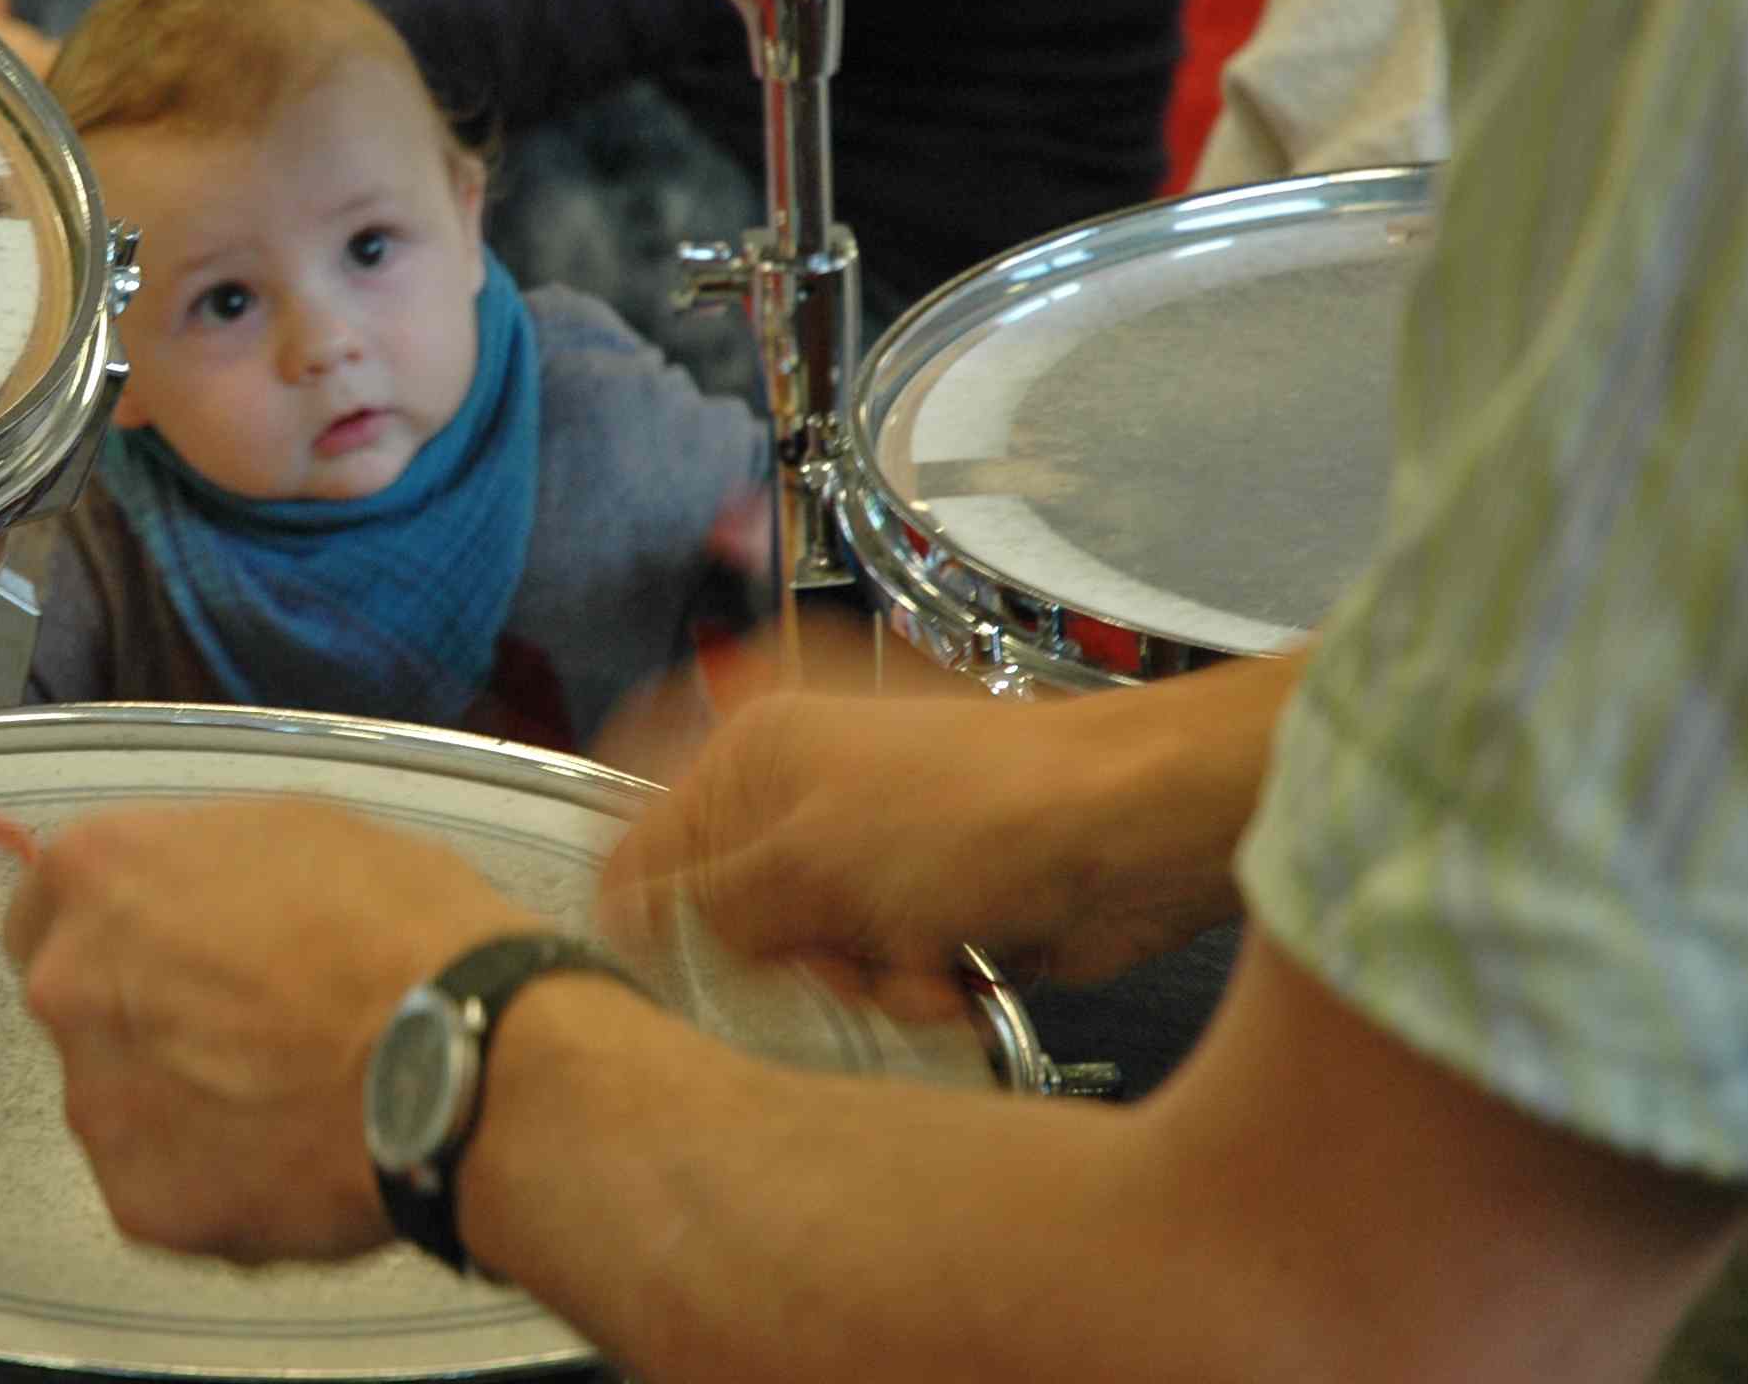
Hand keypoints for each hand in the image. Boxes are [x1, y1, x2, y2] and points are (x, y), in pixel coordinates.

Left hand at [3, 798, 525, 1261]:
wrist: (465, 1060)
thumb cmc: (400, 925)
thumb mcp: (298, 832)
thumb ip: (206, 867)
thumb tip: (190, 903)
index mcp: (99, 876)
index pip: (48, 902)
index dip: (113, 926)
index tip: (168, 946)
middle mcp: (68, 988)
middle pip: (75, 1004)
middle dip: (140, 1012)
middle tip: (240, 1024)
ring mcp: (98, 1105)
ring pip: (118, 1099)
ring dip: (177, 1098)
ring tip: (286, 1098)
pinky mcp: (141, 1204)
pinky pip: (165, 1182)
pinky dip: (215, 1174)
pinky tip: (293, 1154)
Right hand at [598, 646, 1283, 1019]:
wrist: (1130, 834)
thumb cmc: (988, 808)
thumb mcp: (807, 859)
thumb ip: (701, 902)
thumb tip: (617, 923)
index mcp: (758, 754)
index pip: (646, 843)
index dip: (650, 916)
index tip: (664, 972)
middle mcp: (805, 801)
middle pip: (729, 924)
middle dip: (783, 960)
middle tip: (825, 953)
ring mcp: (868, 858)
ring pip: (804, 968)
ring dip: (856, 985)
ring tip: (909, 958)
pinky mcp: (926, 912)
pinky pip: (874, 985)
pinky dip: (911, 992)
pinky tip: (951, 970)